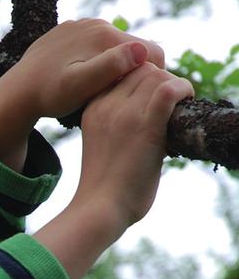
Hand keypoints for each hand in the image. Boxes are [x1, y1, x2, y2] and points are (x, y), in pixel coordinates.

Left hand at [0, 18, 163, 170]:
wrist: (15, 92)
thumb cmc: (48, 96)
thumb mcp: (79, 87)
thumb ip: (109, 68)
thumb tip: (140, 51)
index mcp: (105, 36)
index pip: (150, 52)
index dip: (152, 76)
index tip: (139, 98)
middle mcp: (95, 23)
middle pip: (132, 48)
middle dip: (132, 71)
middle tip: (118, 97)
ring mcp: (81, 25)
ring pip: (114, 47)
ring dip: (114, 67)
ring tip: (99, 91)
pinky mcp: (69, 31)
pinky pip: (94, 45)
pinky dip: (96, 60)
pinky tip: (83, 80)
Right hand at [34, 62, 193, 278]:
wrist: (99, 209)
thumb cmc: (104, 186)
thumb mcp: (101, 143)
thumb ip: (117, 122)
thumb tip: (150, 109)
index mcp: (92, 109)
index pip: (123, 72)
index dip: (145, 79)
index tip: (155, 98)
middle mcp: (106, 106)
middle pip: (143, 69)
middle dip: (162, 80)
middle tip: (172, 103)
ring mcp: (124, 114)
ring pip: (158, 76)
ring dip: (175, 87)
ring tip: (179, 107)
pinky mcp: (144, 126)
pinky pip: (170, 90)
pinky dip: (183, 92)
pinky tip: (185, 106)